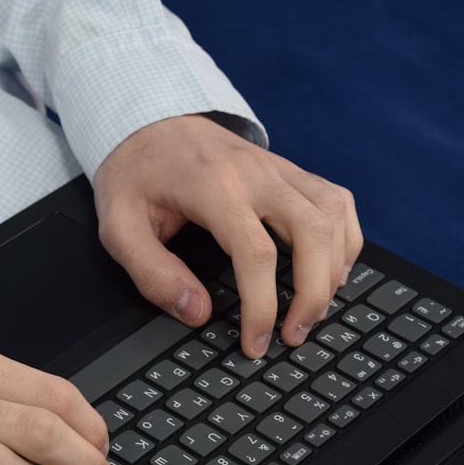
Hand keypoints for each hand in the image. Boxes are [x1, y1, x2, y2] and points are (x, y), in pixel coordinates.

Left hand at [94, 114, 362, 356]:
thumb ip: (151, 273)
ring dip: (332, 270)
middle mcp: (256, 174)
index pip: (255, 253)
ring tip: (312, 311)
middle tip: (294, 334)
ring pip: (332, 216)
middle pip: (312, 232)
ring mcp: (279, 168)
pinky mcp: (290, 170)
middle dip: (312, 293)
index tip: (255, 342)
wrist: (151, 122)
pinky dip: (345, 239)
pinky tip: (332, 270)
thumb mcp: (118, 226)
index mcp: (213, 187)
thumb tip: (197, 312)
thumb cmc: (136, 176)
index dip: (261, 306)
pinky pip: (337, 201)